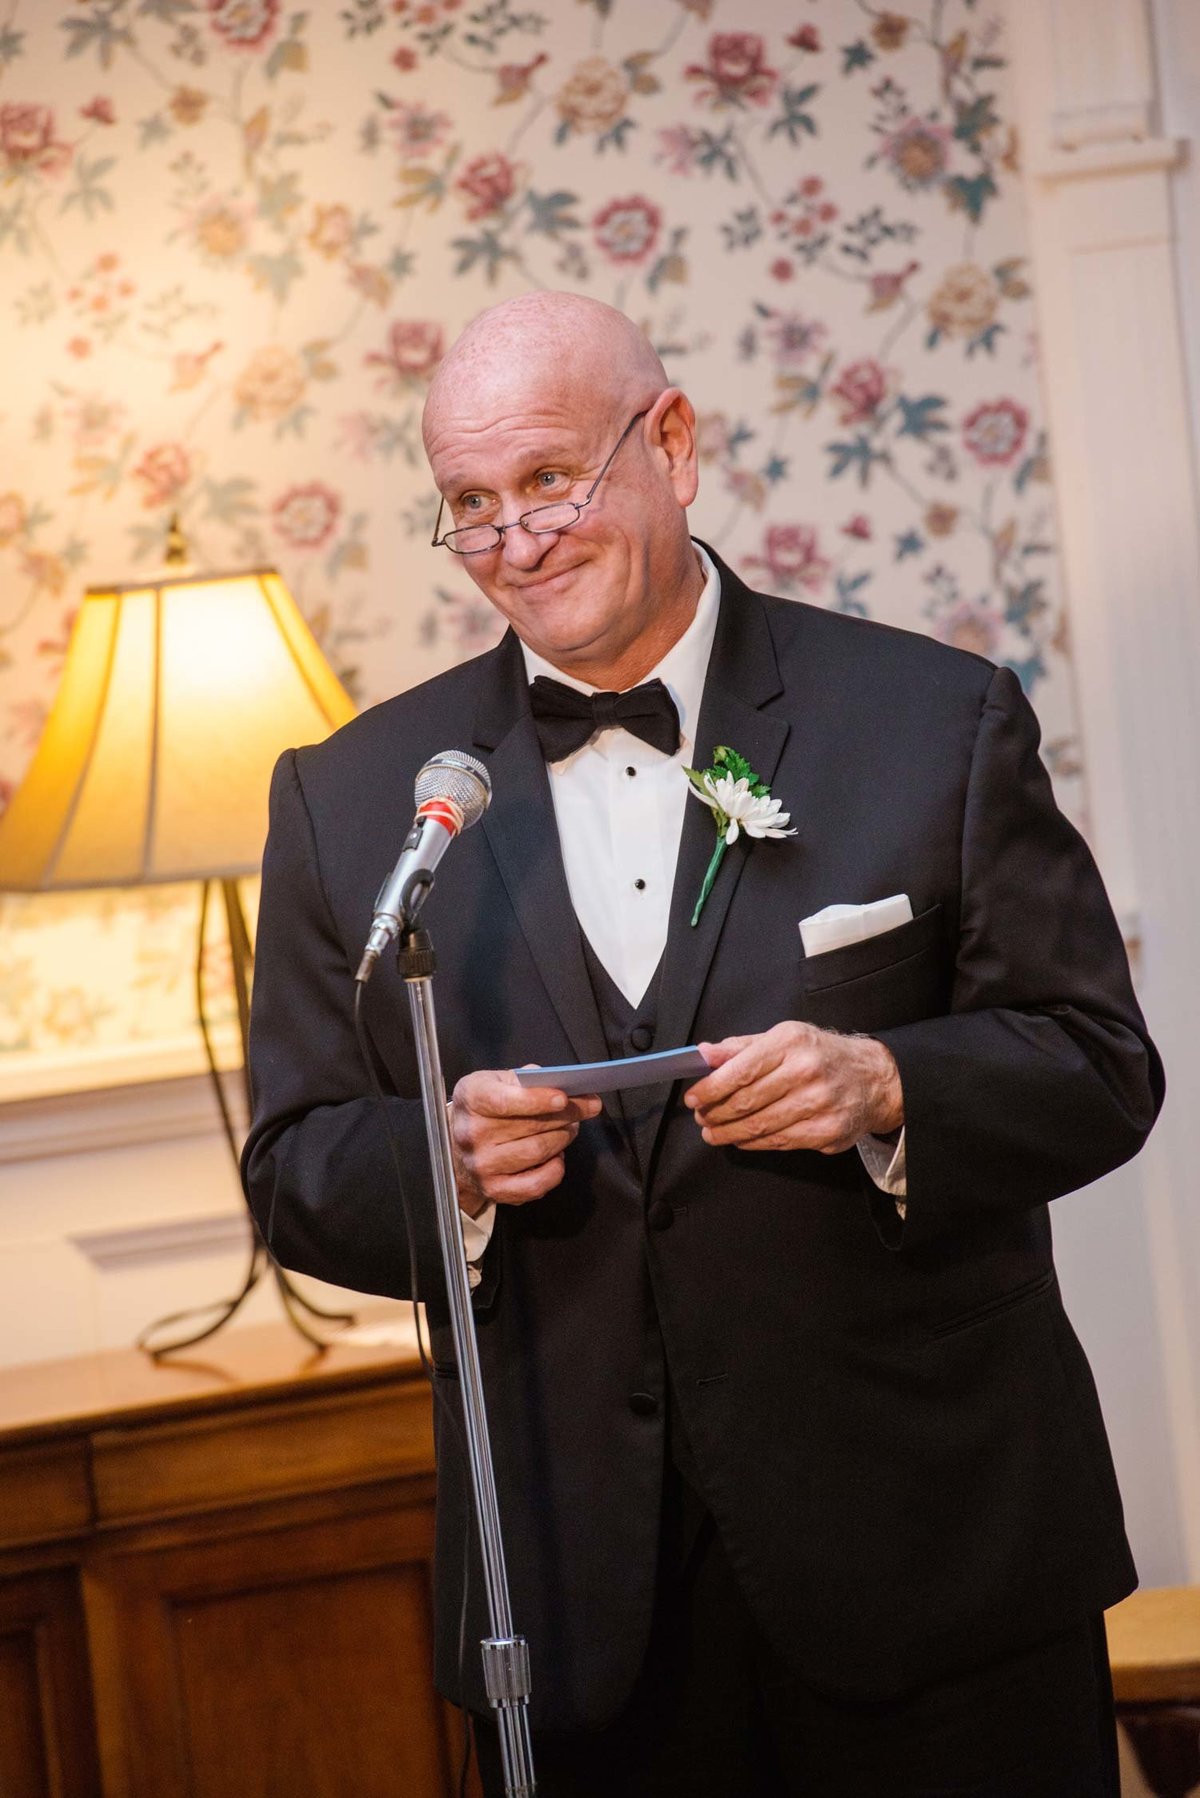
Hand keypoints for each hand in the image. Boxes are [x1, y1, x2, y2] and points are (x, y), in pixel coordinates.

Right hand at [450, 1068, 601, 1215]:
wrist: (456, 1149)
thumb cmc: (485, 1110)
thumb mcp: (496, 1082)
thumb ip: (527, 1079)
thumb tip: (561, 1083)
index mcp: (472, 1098)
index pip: (504, 1100)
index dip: (536, 1100)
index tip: (564, 1098)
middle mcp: (472, 1133)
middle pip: (530, 1125)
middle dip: (567, 1115)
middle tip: (586, 1108)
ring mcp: (481, 1164)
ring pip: (537, 1151)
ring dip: (563, 1138)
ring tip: (569, 1129)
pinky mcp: (493, 1189)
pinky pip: (535, 1184)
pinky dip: (555, 1169)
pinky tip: (556, 1156)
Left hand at [684, 1022, 902, 1154]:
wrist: (874, 1079)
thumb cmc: (821, 1055)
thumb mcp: (784, 1038)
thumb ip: (741, 1048)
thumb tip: (703, 1054)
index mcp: (791, 1042)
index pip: (740, 1070)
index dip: (711, 1088)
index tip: (693, 1097)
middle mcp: (806, 1071)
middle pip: (747, 1101)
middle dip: (716, 1113)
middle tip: (701, 1117)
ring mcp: (819, 1104)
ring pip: (760, 1126)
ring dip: (729, 1133)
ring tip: (713, 1132)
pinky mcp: (827, 1132)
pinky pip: (779, 1142)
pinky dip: (753, 1143)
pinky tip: (740, 1140)